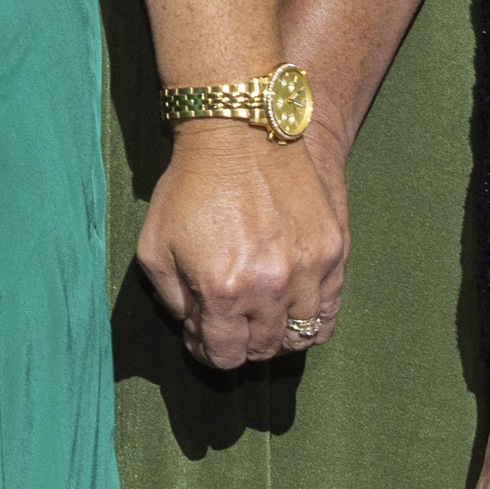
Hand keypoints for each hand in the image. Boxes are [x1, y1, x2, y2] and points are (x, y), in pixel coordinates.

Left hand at [137, 122, 341, 373]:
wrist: (242, 133)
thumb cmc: (190, 186)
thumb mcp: (155, 246)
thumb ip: (173, 301)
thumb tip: (195, 329)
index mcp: (222, 289)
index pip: (225, 355)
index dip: (209, 352)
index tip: (202, 337)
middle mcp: (270, 287)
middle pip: (263, 349)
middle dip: (241, 345)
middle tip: (229, 324)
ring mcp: (309, 270)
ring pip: (301, 336)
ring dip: (277, 335)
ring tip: (260, 318)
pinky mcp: (334, 251)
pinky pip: (330, 310)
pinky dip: (311, 320)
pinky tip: (292, 308)